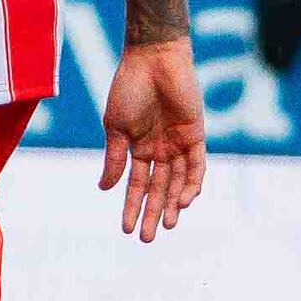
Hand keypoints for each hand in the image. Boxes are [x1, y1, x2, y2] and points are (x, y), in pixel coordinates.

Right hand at [102, 40, 207, 239]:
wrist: (152, 60)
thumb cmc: (128, 89)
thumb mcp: (116, 128)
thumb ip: (114, 158)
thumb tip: (104, 189)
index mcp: (138, 148)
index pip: (137, 185)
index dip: (131, 207)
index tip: (126, 230)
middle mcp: (160, 149)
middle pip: (159, 189)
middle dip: (153, 214)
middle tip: (147, 239)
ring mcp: (178, 143)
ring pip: (178, 181)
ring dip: (174, 204)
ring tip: (169, 225)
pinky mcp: (195, 134)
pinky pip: (196, 165)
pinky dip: (192, 183)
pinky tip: (185, 200)